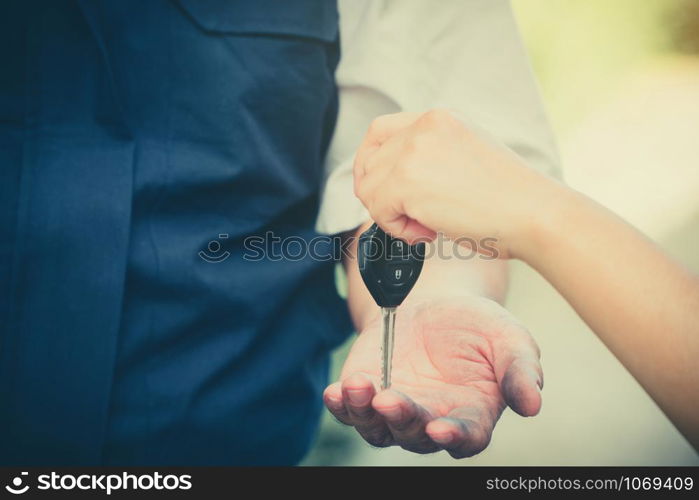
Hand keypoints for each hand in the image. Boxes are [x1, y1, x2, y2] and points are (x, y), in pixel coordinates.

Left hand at [323, 295, 542, 457]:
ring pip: (377, 427)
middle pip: (415, 435)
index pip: (466, 438)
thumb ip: (521, 370)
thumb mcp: (510, 340)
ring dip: (365, 413)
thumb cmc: (480, 327)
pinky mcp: (366, 392)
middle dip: (403, 419)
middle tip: (391, 400)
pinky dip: (341, 403)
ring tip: (358, 388)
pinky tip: (336, 391)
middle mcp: (431, 420)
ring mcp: (395, 409)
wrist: (437, 303)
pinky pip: (350, 408)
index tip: (440, 428)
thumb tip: (533, 405)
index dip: (454, 437)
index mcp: (472, 415)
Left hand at [353, 109, 560, 258]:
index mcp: (438, 119)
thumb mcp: (466, 157)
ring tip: (425, 227)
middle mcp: (422, 127)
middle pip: (368, 162)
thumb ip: (430, 158)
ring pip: (369, 189)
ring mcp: (412, 151)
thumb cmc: (511, 197)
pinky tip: (428, 233)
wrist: (535, 213)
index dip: (370, 161)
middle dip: (380, 196)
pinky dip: (397, 229)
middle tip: (409, 217)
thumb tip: (396, 183)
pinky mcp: (406, 181)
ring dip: (391, 216)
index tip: (378, 188)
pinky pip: (378, 210)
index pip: (379, 131)